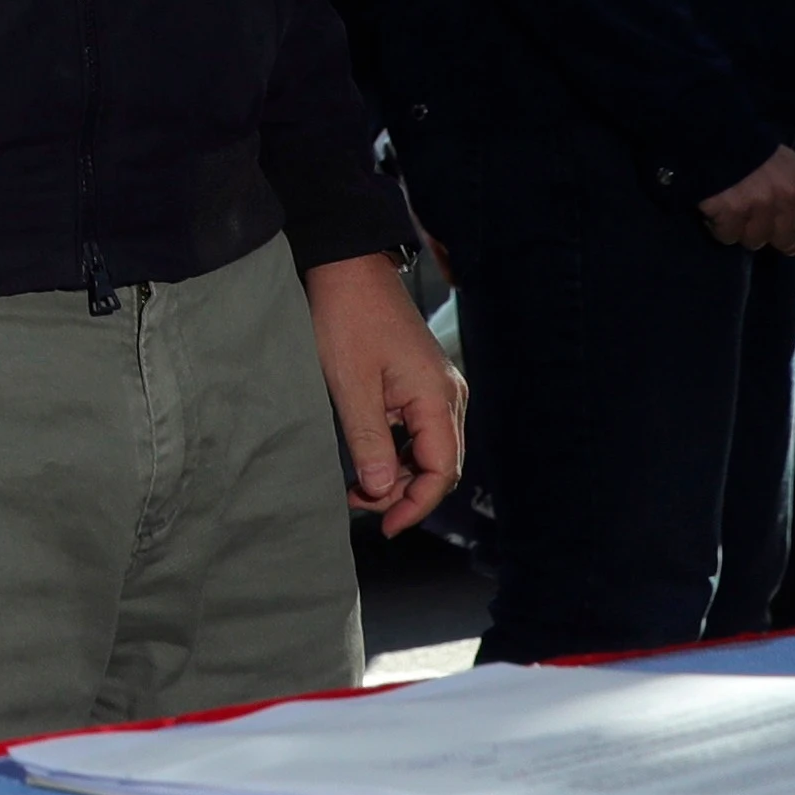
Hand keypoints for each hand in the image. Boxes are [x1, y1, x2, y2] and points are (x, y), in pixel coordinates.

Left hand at [300, 253, 466, 532]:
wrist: (348, 268)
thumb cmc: (347, 319)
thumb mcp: (350, 385)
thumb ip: (369, 442)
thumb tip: (383, 492)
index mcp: (437, 398)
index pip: (442, 472)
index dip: (416, 505)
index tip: (384, 526)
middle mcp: (447, 395)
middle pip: (441, 465)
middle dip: (406, 494)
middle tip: (361, 505)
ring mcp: (437, 387)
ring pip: (431, 450)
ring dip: (401, 474)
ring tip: (359, 487)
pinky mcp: (421, 381)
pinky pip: (420, 430)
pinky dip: (399, 452)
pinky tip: (370, 459)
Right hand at [696, 144, 794, 251]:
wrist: (712, 134)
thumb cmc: (752, 153)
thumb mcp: (788, 168)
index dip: (784, 224)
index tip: (770, 212)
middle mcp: (790, 194)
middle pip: (783, 240)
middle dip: (764, 230)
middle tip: (748, 210)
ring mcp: (761, 202)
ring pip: (754, 240)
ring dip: (740, 229)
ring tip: (731, 206)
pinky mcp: (733, 209)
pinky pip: (728, 236)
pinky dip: (719, 226)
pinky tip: (717, 208)